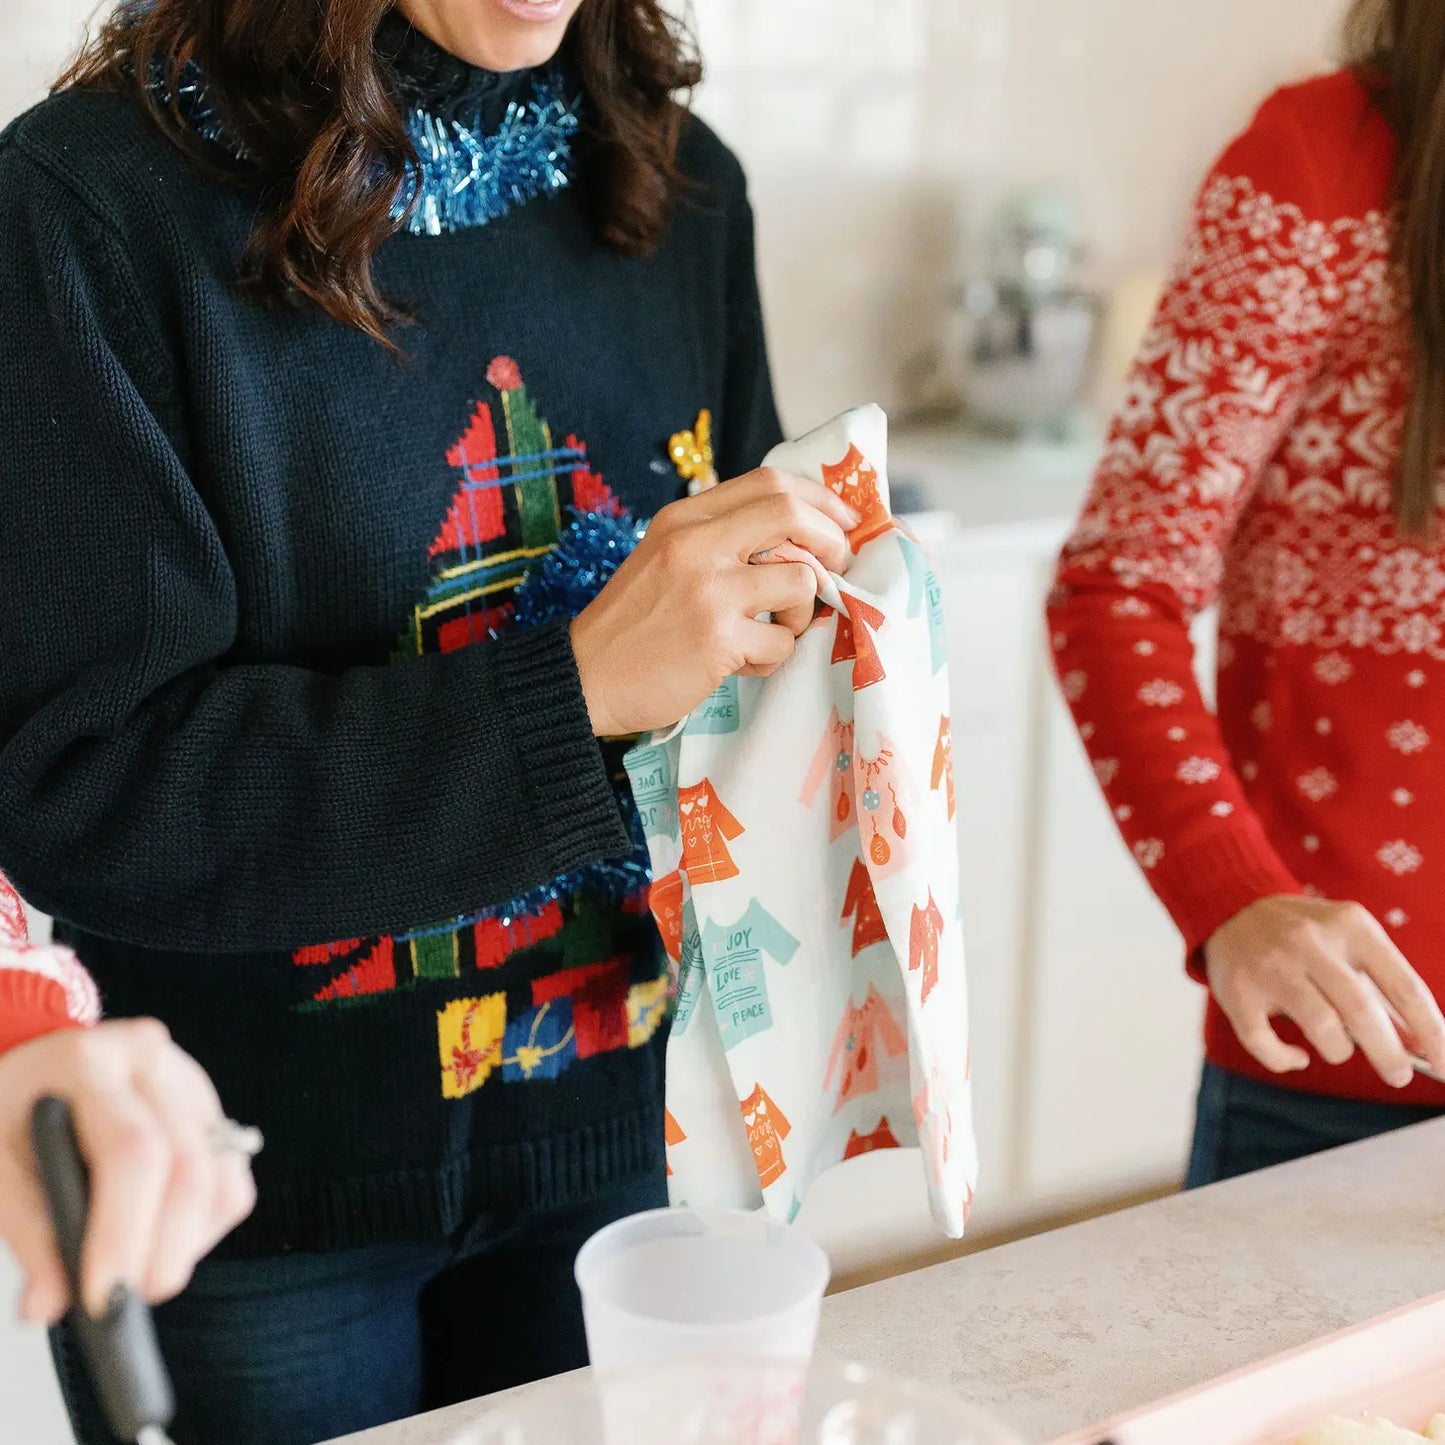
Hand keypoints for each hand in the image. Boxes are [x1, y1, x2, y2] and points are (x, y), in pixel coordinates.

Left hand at [0, 1020, 255, 1323]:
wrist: (30, 1075)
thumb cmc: (8, 1114)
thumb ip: (25, 1232)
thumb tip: (48, 1305)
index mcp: (90, 1062)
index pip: (132, 1151)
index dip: (123, 1231)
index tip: (104, 1298)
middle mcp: (151, 1062)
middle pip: (188, 1167)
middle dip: (163, 1250)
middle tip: (126, 1303)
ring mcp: (190, 1082)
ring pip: (220, 1178)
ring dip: (186, 1244)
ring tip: (137, 1271)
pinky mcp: (212, 1111)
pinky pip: (232, 1182)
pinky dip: (202, 1229)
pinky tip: (157, 1237)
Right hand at [570, 468, 855, 736]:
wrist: (584, 678)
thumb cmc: (632, 624)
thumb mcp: (665, 558)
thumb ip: (718, 539)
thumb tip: (799, 536)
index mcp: (684, 519)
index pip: (769, 483)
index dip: (819, 500)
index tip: (842, 522)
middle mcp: (696, 545)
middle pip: (792, 516)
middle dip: (832, 542)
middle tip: (838, 569)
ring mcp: (708, 591)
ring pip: (800, 582)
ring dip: (801, 614)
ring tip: (773, 632)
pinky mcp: (717, 640)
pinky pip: (781, 643)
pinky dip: (772, 658)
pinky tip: (742, 663)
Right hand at [1205, 895, 1444, 1087]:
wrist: (1230, 905)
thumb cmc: (1304, 935)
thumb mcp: (1348, 941)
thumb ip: (1379, 986)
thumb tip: (1419, 1044)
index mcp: (1350, 927)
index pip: (1404, 987)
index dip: (1431, 1032)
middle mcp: (1309, 942)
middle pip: (1362, 1010)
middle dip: (1388, 1054)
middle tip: (1398, 1074)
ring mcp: (1270, 966)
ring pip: (1320, 1026)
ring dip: (1338, 1051)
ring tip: (1338, 1051)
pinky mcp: (1235, 989)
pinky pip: (1265, 1041)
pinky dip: (1286, 1060)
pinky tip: (1296, 1056)